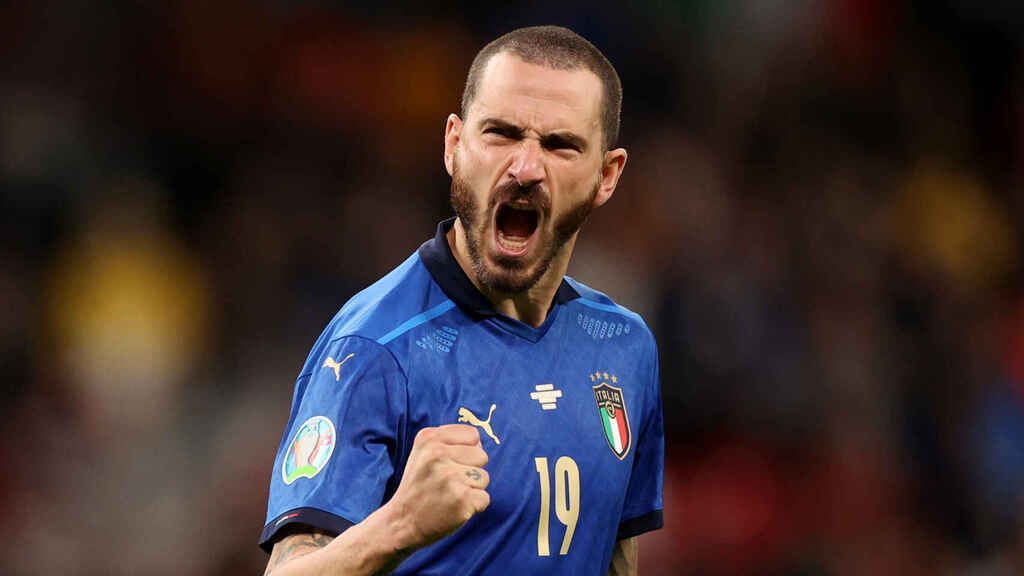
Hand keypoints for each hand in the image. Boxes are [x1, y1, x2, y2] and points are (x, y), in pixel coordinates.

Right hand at [385, 424, 489, 548]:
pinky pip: (484, 498)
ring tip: (449, 495)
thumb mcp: (423, 453)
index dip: (467, 451)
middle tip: (448, 484)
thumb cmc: (419, 486)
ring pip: (484, 477)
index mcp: (429, 438)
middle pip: (481, 456)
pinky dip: (474, 507)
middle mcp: (438, 454)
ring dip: (472, 489)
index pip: (472, 435)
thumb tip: (479, 442)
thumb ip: (449, 441)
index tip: (451, 464)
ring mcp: (450, 476)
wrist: (402, 522)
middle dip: (471, 471)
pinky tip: (454, 508)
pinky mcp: (461, 498)